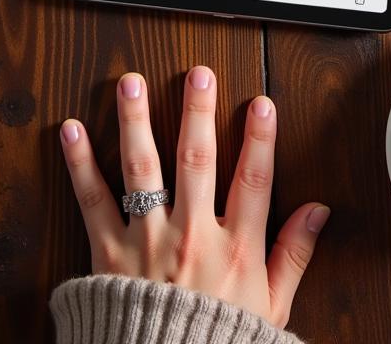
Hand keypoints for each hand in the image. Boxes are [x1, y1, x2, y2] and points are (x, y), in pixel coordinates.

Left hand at [59, 68, 328, 328]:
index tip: (262, 104)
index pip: (254, 179)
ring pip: (143, 170)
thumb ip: (294, 254)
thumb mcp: (271, 305)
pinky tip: (72, 131)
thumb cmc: (217, 342)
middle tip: (197, 74)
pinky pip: (92, 201)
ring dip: (136, 121)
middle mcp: (192, 237)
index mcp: (235, 249)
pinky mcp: (107, 254)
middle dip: (198, 111)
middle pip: (197, 160)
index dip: (260, 138)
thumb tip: (318, 212)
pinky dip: (80, 164)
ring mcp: (147, 242)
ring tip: (132, 84)